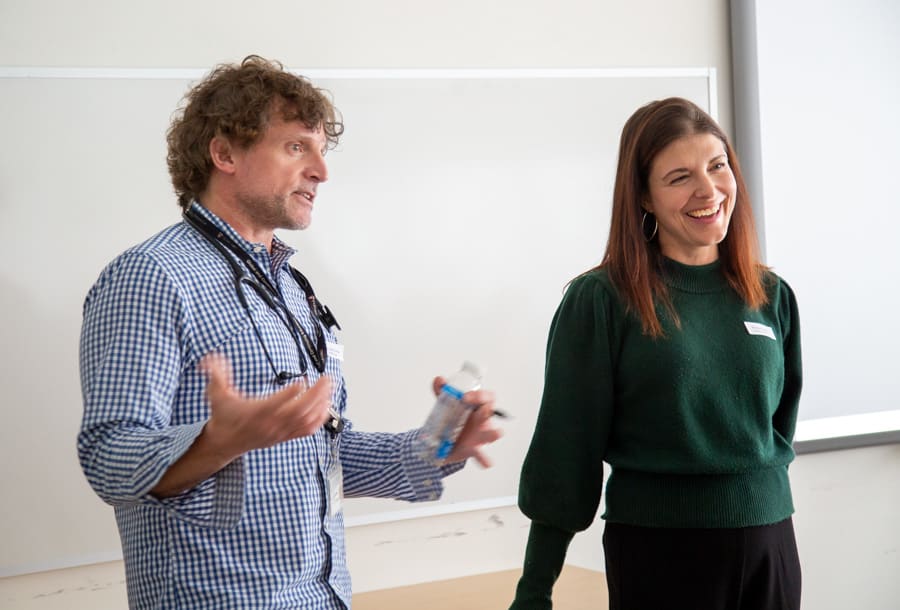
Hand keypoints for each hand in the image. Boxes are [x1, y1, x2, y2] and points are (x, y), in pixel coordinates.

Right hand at [201, 353, 333, 460]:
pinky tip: (326, 405)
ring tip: (329, 387)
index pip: (276, 405)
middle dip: (316, 395)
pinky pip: (307, 430)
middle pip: (298, 411)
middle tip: (326, 378)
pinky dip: (320, 419)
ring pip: (306, 420)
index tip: (302, 380)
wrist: (225, 442)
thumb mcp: (216, 394)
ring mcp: (280, 431)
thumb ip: (216, 374)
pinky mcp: (285, 436)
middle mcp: (271, 424)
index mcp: (256, 413)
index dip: (290, 394)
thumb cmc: (224, 415)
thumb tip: (210, 358)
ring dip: (321, 404)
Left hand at [430, 376, 502, 467]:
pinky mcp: (473, 450)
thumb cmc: (451, 420)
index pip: (487, 397)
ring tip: (498, 433)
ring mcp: (479, 435)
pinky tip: (487, 463)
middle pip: (491, 411)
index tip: (465, 396)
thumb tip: (439, 379)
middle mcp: (481, 420)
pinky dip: (485, 459)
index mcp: (476, 407)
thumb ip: (442, 392)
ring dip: (494, 433)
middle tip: (478, 409)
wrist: (442, 443)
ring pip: (491, 433)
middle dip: (487, 409)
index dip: (480, 395)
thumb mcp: (445, 405)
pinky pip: (482, 455)